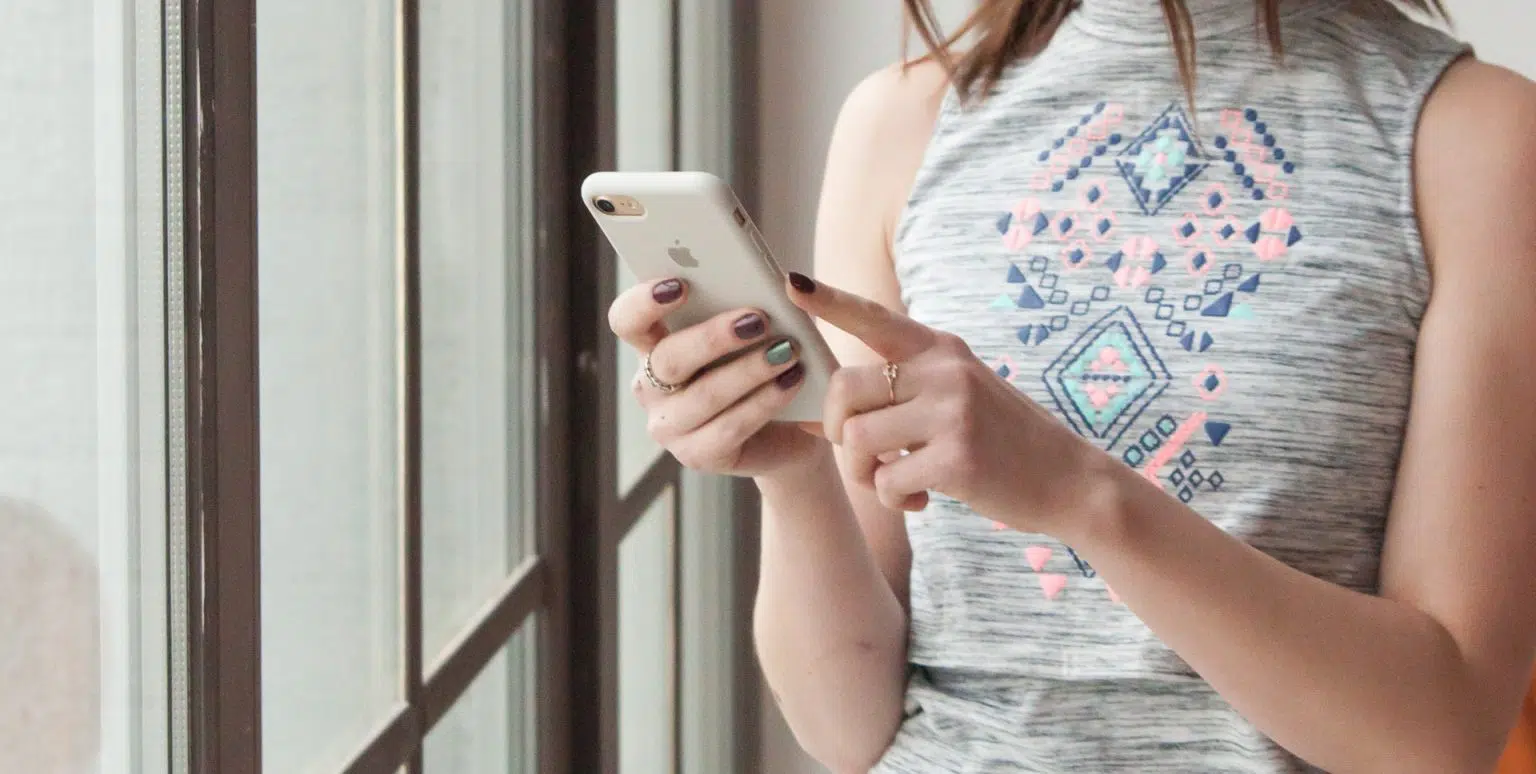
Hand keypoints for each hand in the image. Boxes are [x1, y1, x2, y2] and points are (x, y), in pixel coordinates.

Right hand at [609, 278, 821, 476]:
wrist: (790, 427)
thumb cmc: (762, 363)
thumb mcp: (751, 331)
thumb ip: (745, 304)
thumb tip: (772, 279)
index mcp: (653, 347)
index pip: (627, 321)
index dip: (645, 302)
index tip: (681, 284)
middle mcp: (651, 388)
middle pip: (668, 359)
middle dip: (714, 337)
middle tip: (758, 318)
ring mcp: (670, 427)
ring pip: (704, 395)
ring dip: (749, 369)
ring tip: (787, 350)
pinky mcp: (697, 456)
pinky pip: (730, 427)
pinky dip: (765, 401)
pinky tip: (791, 381)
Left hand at [788, 273, 1109, 536]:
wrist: (1068, 479)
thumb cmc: (1002, 440)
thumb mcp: (959, 393)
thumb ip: (904, 389)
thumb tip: (824, 412)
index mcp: (941, 348)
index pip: (874, 317)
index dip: (828, 301)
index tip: (791, 283)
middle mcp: (945, 370)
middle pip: (845, 387)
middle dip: (837, 429)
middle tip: (862, 454)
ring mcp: (953, 412)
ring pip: (857, 438)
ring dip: (862, 472)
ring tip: (893, 481)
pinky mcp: (957, 457)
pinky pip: (886, 480)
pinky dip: (892, 499)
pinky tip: (920, 500)